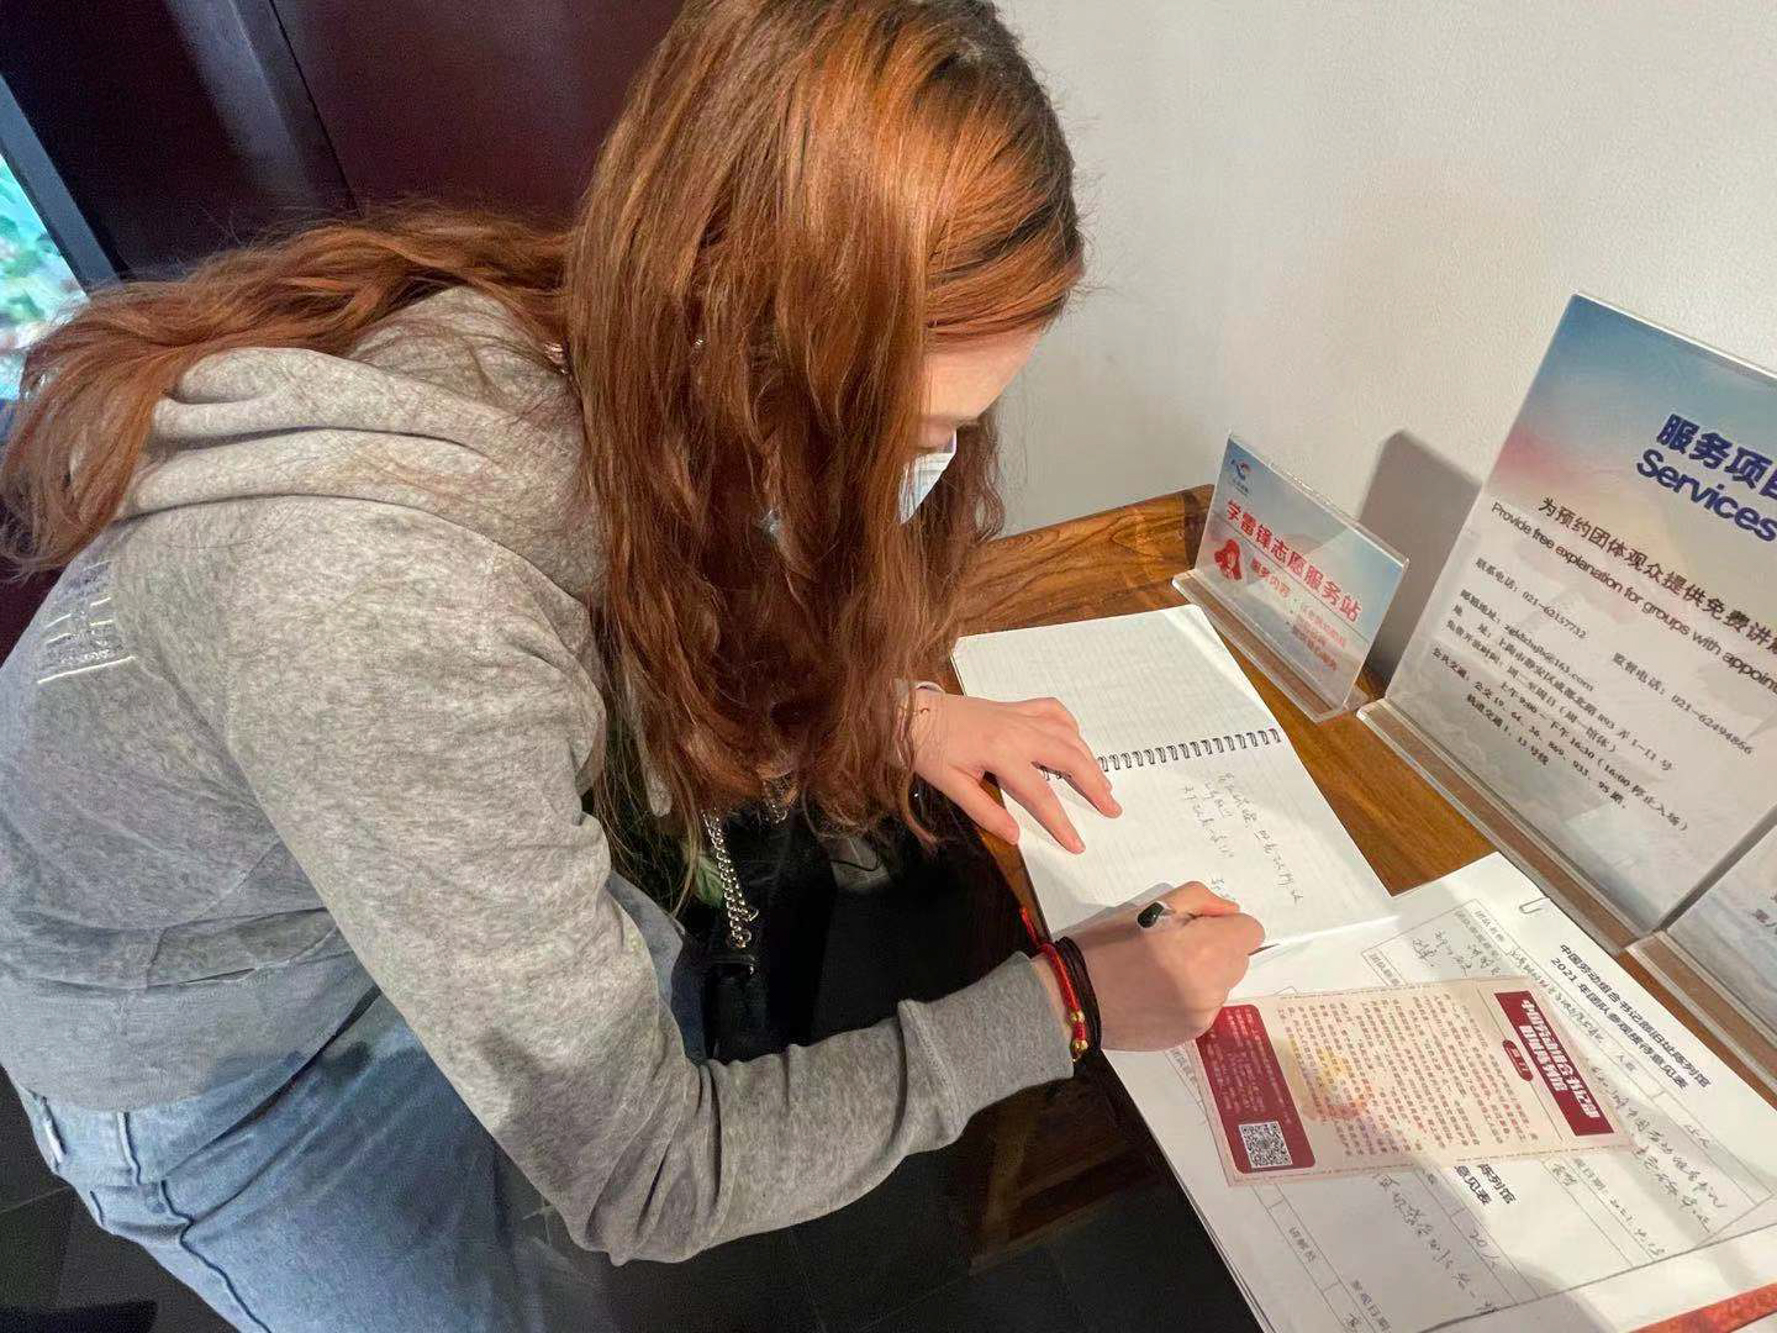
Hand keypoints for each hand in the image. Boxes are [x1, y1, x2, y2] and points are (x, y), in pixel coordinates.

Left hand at [908, 690, 1118, 852]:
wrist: (910, 712)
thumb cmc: (927, 749)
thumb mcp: (950, 785)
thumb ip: (985, 811)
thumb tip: (1014, 836)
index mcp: (1001, 753)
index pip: (1041, 795)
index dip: (1061, 822)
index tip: (1077, 843)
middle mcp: (1017, 731)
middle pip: (1069, 759)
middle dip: (1094, 785)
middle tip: (1112, 807)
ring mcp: (1018, 715)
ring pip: (1067, 734)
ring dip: (1089, 758)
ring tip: (1102, 782)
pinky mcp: (1014, 707)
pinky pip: (1052, 711)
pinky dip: (1069, 726)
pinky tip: (1076, 740)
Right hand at [1066, 881, 1263, 1049]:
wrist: (1076, 997)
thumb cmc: (1108, 945)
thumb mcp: (1151, 908)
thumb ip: (1199, 900)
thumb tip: (1230, 913)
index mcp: (1203, 949)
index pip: (1251, 931)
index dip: (1227, 924)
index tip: (1200, 927)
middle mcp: (1210, 986)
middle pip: (1240, 959)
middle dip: (1218, 949)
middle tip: (1179, 948)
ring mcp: (1202, 1014)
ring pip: (1224, 985)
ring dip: (1206, 975)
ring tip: (1165, 973)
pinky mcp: (1192, 1034)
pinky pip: (1207, 1008)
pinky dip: (1192, 998)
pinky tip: (1160, 994)